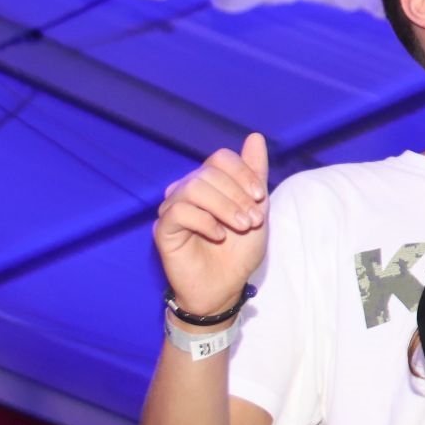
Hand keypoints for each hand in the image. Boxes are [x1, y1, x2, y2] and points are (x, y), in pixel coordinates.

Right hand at [154, 132, 269, 319]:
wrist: (226, 287)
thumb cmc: (240, 250)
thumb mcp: (257, 209)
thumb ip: (255, 173)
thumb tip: (255, 137)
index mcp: (211, 183)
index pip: (220, 158)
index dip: (242, 173)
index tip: (260, 197)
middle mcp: (188, 191)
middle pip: (208, 173)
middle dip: (237, 195)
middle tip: (253, 221)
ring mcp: (173, 209)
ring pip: (193, 188)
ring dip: (224, 207)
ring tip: (240, 228)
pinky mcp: (163, 229)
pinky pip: (178, 211)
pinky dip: (205, 221)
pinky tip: (218, 236)